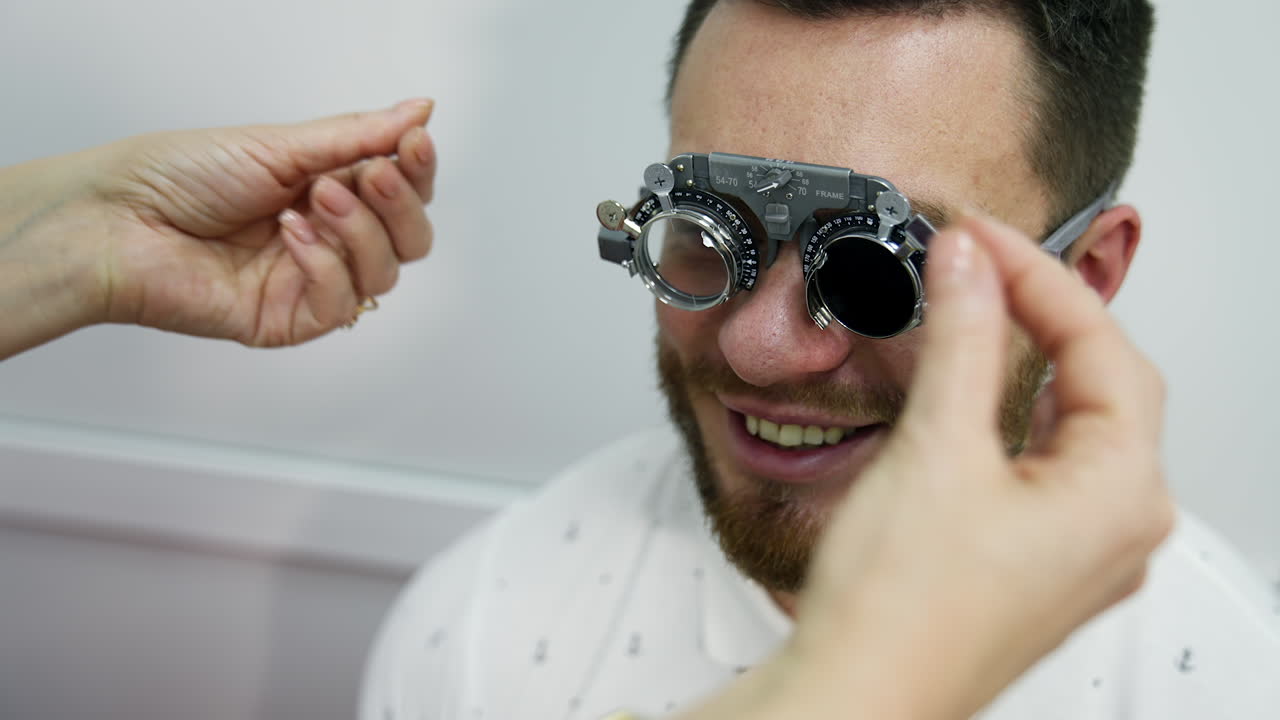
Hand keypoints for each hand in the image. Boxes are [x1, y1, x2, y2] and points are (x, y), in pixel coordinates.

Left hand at [1, 99, 436, 354]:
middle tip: (372, 175)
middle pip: (410, 238)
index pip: (403, 190)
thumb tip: (420, 110)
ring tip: (315, 200)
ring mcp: (310, 281)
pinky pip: (341, 303)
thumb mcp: (278, 144)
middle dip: (400, 204)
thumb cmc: (177, 176)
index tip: (414, 143)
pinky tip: (291, 236)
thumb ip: (357, 136)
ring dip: (360, 231)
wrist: (116, 219)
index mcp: (327, 189)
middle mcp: (327, 237)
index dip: (418, 170)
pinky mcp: (289, 320)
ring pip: (385, 272)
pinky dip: (326, 265)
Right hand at [682, 217, 1171, 719]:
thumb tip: (969, 261)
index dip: (1037, 276)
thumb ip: (963, 337)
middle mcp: (1118, 528)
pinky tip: (977, 399)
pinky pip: (1046, 468)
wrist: (855, 695)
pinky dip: (1012, 416)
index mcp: (1121, 494)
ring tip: (980, 311)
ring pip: (1076, 426)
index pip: (1102, 346)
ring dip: (1029, 363)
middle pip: (1103, 383)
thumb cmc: (901, 608)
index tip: (978, 237)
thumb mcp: (937, 446)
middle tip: (978, 262)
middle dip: (1043, 314)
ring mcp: (1080, 554)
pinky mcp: (1035, 566)